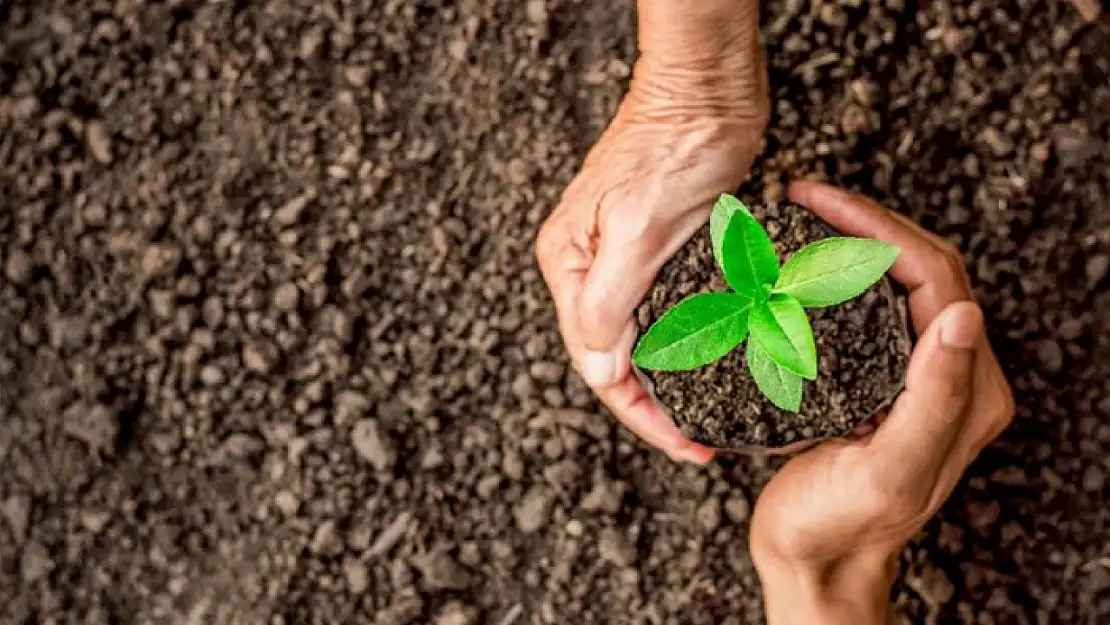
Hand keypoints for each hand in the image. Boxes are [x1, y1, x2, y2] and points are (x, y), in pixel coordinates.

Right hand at [535, 0, 767, 462]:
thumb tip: (599, 370)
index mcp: (569, 266)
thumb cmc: (672, 145)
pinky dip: (686, 345)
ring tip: (706, 419)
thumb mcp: (637, 227)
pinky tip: (711, 366)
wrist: (708, 88)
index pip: (596, 363)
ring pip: (641, 341)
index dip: (639, 413)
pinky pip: (665, 314)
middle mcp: (587, 269)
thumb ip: (610, 301)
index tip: (684, 445)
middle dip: (654, 407)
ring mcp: (621, 260)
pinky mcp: (657, 251)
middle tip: (699, 444)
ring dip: (670, 382)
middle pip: (615, 359)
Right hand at [750, 182, 1014, 624]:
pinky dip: (836, 273)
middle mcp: (950, 373)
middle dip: (866, 221)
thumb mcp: (889, 470)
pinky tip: (799, 265)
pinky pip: (869, 306)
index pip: (936, 277)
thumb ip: (933, 398)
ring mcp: (914, 374)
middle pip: (921, 267)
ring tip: (802, 217)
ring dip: (854, 240)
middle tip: (805, 197)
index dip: (881, 229)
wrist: (812, 560)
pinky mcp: (880, 378)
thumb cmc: (842, 524)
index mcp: (967, 389)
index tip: (819, 203)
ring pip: (895, 280)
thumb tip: (964, 314)